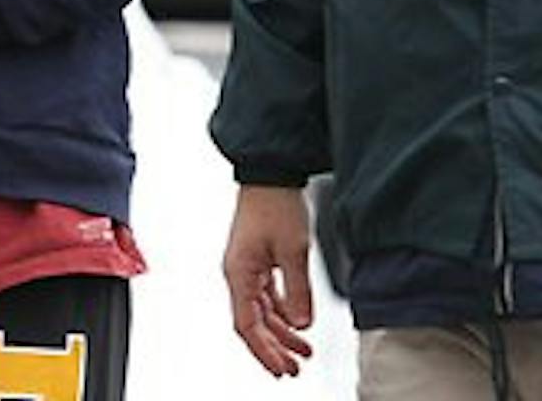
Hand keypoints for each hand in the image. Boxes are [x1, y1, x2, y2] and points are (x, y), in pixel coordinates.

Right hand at [222, 184, 315, 376]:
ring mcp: (247, 267)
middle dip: (274, 348)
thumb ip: (297, 290)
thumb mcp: (294, 250)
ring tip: (303, 350)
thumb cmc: (275, 203)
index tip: (281, 368)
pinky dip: (282, 312)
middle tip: (293, 367)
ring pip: (262, 311)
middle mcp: (238, 273)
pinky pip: (267, 296)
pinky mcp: (257, 260)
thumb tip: (301, 324)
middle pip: (253, 323)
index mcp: (238, 273)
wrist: (271, 174)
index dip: (264, 351)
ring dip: (281, 332)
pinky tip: (297, 321)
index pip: (248, 325)